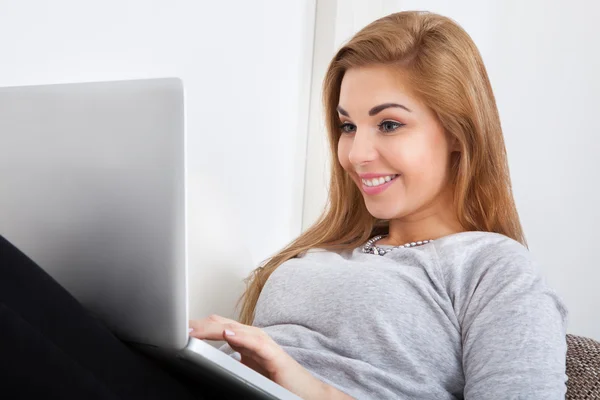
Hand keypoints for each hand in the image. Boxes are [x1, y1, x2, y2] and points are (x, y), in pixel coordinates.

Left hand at [189, 315, 350, 398]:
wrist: (303, 392)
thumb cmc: (275, 382)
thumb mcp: (245, 371)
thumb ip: (226, 363)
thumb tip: (200, 365)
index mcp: (243, 341)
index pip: (215, 329)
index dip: (196, 327)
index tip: (174, 330)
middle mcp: (252, 338)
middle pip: (221, 325)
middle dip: (199, 324)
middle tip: (177, 327)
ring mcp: (263, 344)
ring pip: (235, 329)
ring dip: (213, 328)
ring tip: (194, 329)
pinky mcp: (273, 355)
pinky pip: (255, 343)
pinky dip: (241, 337)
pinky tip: (228, 335)